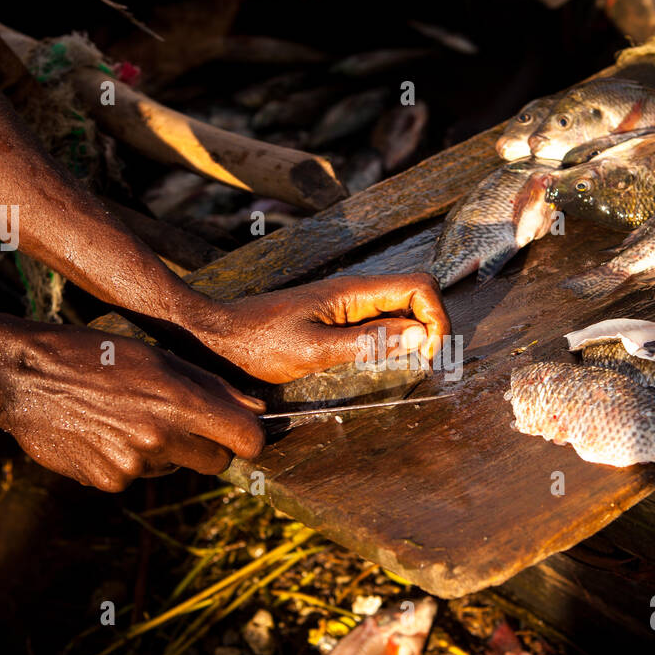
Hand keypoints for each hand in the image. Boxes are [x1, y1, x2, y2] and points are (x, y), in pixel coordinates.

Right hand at [0, 327, 264, 491]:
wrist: (21, 377)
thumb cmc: (94, 355)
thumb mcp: (156, 358)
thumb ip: (211, 386)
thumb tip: (258, 408)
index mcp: (178, 402)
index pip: (247, 440)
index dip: (250, 438)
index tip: (242, 432)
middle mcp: (159, 438)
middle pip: (216, 462)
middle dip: (209, 447)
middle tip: (181, 422)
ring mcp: (133, 465)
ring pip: (172, 468)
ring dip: (162, 451)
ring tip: (124, 417)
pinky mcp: (108, 482)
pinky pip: (136, 477)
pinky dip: (127, 460)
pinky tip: (101, 433)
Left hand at [193, 274, 450, 383]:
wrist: (218, 338)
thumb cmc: (258, 344)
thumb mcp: (314, 350)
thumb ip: (367, 343)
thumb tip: (419, 337)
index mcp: (352, 292)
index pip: (419, 286)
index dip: (436, 317)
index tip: (427, 354)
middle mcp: (355, 293)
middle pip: (416, 295)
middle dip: (432, 326)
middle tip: (424, 364)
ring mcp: (347, 306)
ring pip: (401, 310)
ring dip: (415, 336)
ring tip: (410, 367)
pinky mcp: (337, 320)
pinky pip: (380, 323)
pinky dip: (393, 342)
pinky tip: (384, 364)